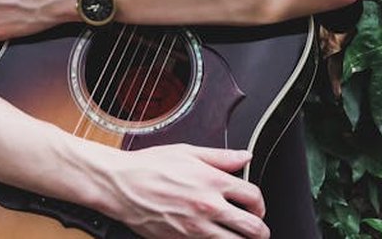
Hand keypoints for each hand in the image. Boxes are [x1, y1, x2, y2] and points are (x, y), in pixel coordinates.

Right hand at [99, 144, 268, 238]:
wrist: (121, 185)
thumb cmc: (149, 166)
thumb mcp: (187, 151)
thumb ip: (221, 156)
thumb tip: (244, 156)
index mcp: (213, 181)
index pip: (254, 196)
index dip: (260, 203)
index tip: (256, 206)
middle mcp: (208, 205)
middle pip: (253, 227)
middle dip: (260, 230)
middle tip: (257, 228)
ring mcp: (196, 227)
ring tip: (240, 237)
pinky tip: (216, 238)